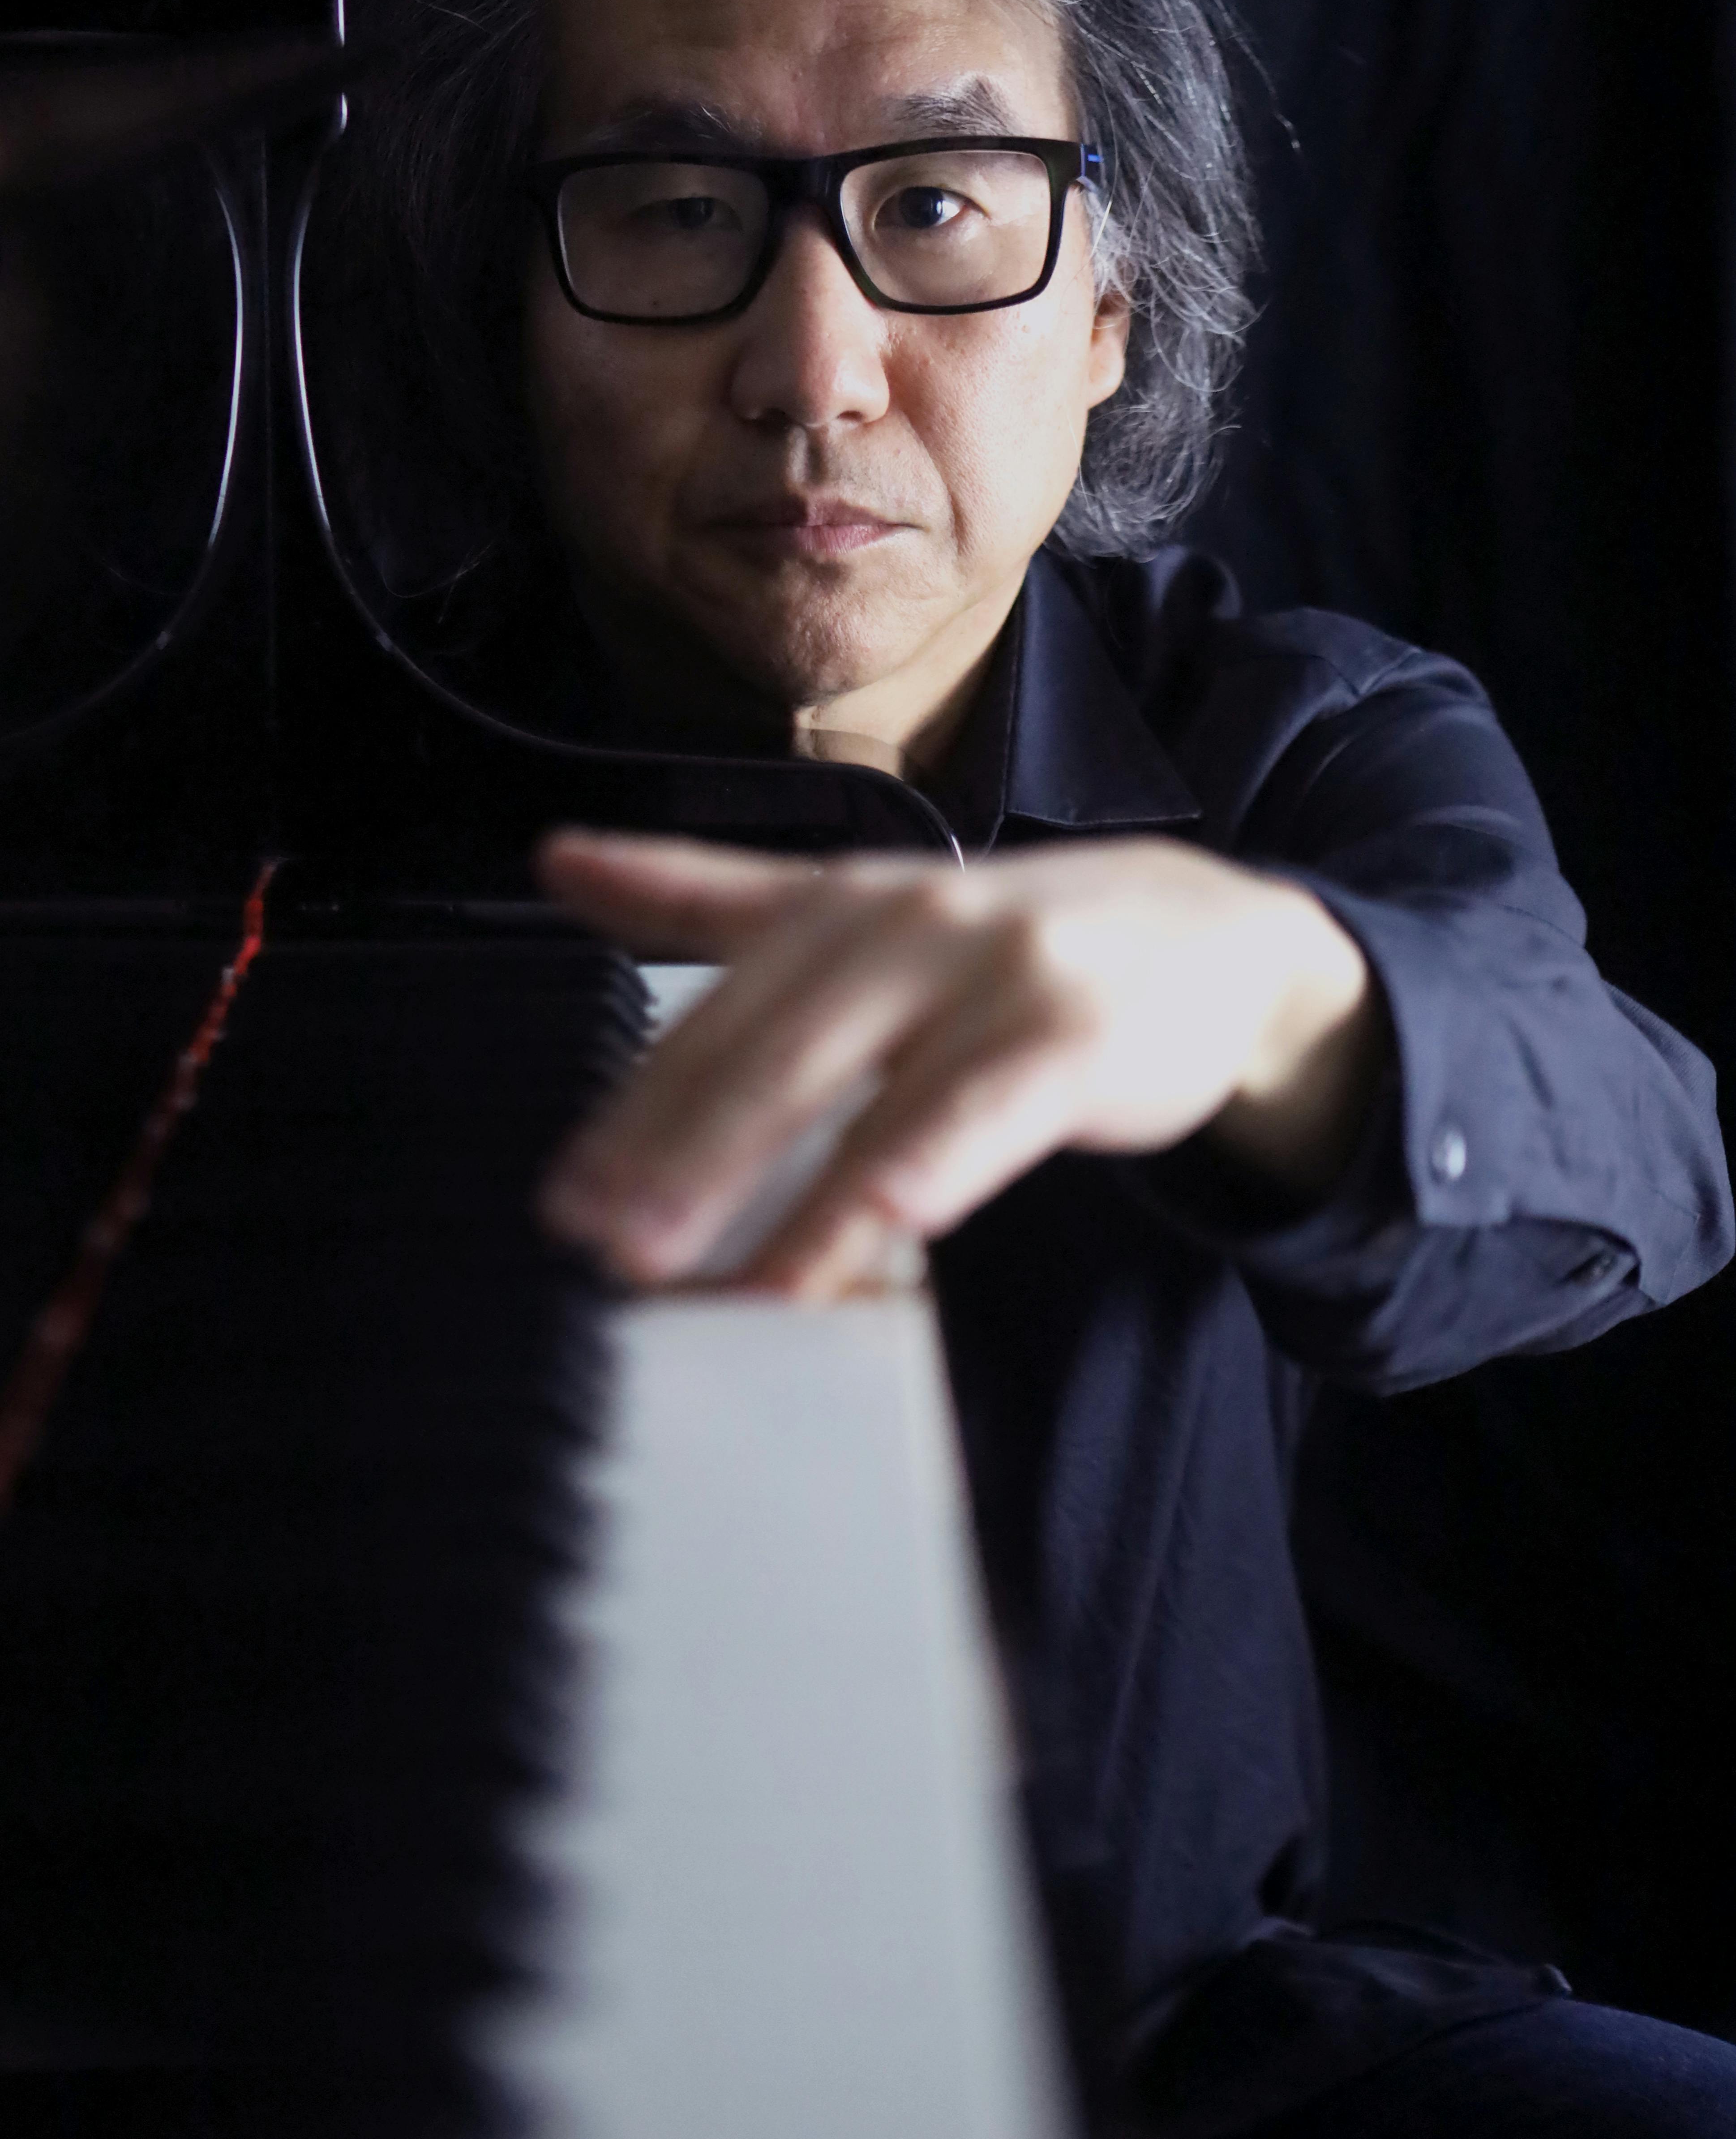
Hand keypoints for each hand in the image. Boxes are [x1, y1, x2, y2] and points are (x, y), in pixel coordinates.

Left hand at [535, 828, 1383, 1295]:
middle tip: (598, 1244)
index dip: (635, 1110)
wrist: (1210, 932)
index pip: (714, 1017)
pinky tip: (872, 1230)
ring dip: (780, 1195)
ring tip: (706, 1283)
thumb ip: (709, 893)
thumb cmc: (1009, 944)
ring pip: (866, 1096)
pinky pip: (979, 1117)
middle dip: (675, 1155)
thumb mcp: (856, 905)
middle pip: (767, 1053)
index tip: (564, 1197)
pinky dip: (921, 1171)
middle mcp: (902, 927)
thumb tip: (557, 855)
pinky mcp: (1073, 1037)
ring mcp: (992, 977)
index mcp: (836, 904)